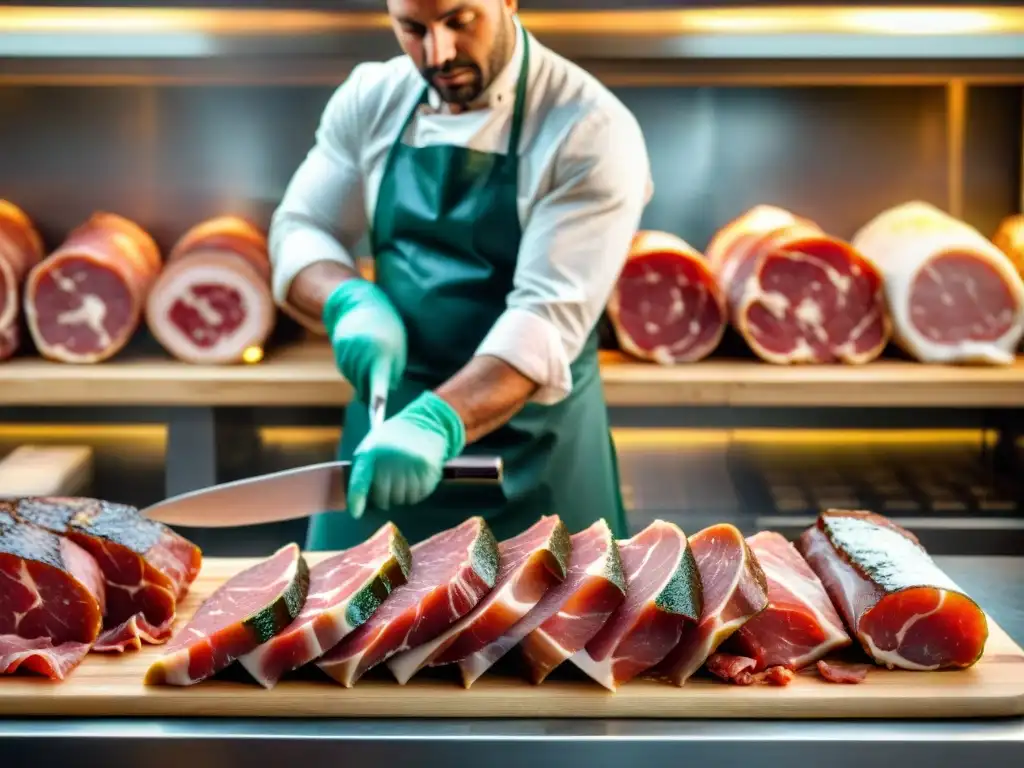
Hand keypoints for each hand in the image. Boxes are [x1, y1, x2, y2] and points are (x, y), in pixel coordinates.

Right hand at [322, 279, 405, 403]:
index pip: (378, 382)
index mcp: (379, 353)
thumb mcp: (397, 348)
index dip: (377, 398)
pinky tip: (364, 358)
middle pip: (365, 389)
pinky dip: (358, 373)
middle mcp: (359, 357)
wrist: (360, 305)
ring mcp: (346, 357)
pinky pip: (350, 375)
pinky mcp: (339, 358)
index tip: (377, 412)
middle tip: (384, 373)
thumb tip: (380, 396)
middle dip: (375, 391)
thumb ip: (392, 372)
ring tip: (374, 358)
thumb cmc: (388, 328)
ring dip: (366, 380)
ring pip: (357, 383)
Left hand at [346, 392, 465, 519]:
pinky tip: (415, 483)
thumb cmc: (391, 439)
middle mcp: (390, 459)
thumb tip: (357, 500)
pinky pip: (419, 495)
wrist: (423, 422)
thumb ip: (363, 468)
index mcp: (372, 452)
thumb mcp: (371, 446)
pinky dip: (416, 494)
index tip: (356, 513)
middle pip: (384, 498)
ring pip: (403, 499)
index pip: (360, 482)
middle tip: (387, 492)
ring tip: (403, 483)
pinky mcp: (428, 470)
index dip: (356, 500)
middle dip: (384, 499)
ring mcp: (410, 465)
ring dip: (401, 497)